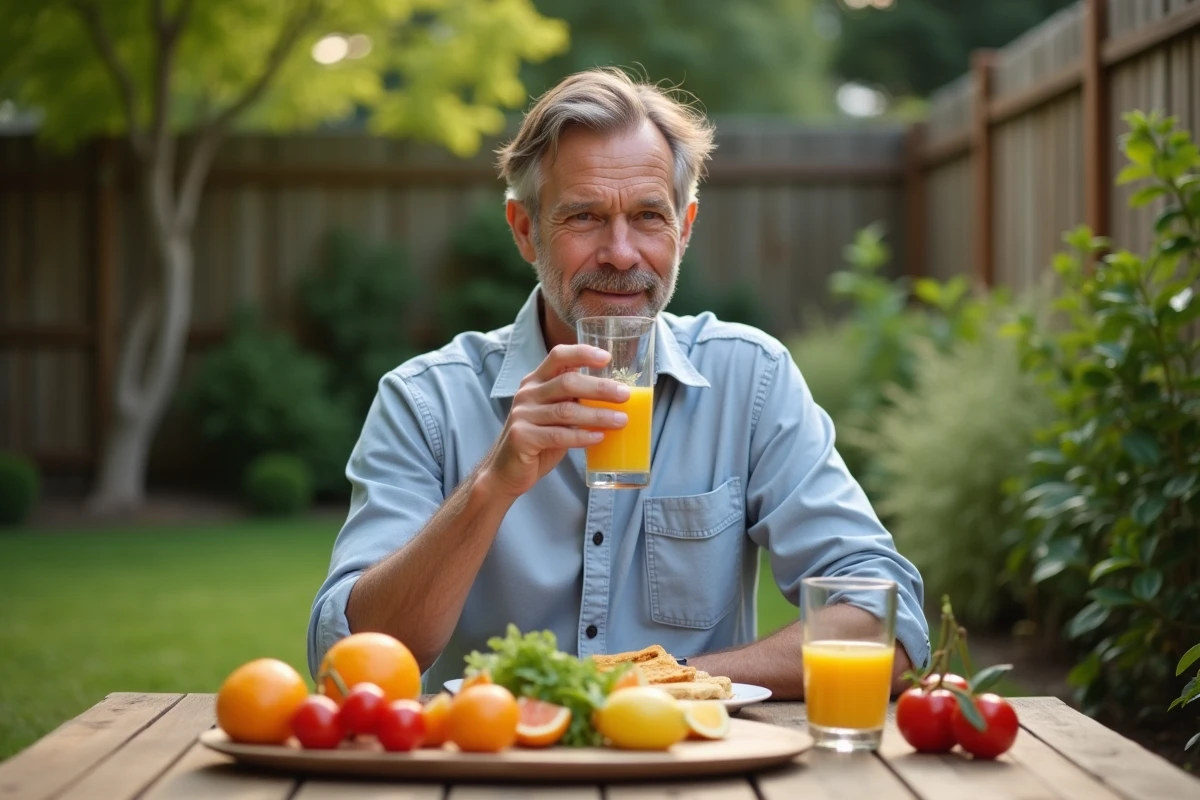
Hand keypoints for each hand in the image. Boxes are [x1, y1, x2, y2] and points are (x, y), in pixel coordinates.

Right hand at [479, 344, 630, 497]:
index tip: (607, 357)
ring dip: (598, 415)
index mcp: (536, 381)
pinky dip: (582, 436)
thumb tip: (615, 398)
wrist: (506, 471)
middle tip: (624, 395)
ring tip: (621, 420)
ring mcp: (522, 414)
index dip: (583, 353)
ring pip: (566, 411)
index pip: (558, 356)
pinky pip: (559, 435)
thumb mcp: (555, 414)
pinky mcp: (522, 437)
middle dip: (600, 388)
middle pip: (567, 382)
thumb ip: (574, 402)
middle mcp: (527, 393)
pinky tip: (599, 438)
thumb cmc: (538, 440)